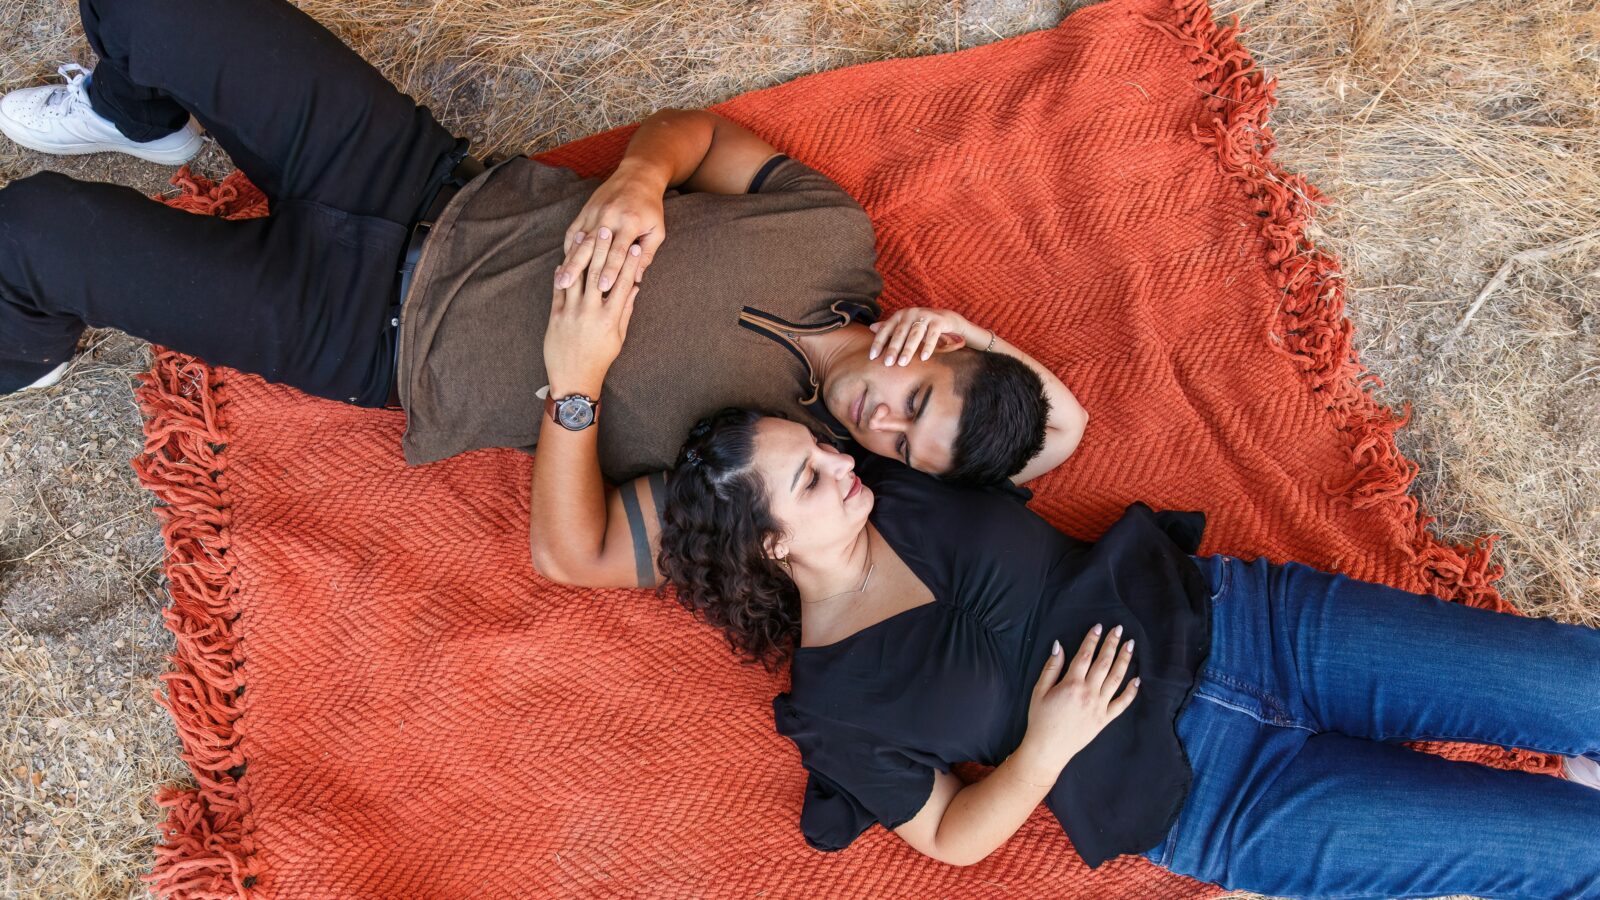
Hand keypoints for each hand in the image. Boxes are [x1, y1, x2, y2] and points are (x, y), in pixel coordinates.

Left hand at [543, 228, 642, 396]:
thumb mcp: (618, 337)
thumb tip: (634, 287)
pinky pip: (559, 288)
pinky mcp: (555, 315)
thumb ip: (625, 310)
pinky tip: (566, 257)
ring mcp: (571, 312)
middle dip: (604, 250)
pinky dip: (563, 272)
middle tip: (608, 230)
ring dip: (581, 255)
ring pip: (577, 277)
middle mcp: (590, 312)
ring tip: (585, 235)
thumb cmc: (600, 359)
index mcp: (610, 318)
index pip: (622, 284)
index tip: (636, 247)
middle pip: (598, 274)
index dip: (630, 264)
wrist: (573, 378)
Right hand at [555, 161, 666, 292]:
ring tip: (561, 280)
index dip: (610, 270)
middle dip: (579, 268)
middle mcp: (609, 217)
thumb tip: (636, 280)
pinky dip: (568, 247)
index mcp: (629, 223)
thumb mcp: (657, 230)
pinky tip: (564, 263)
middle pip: (592, 247)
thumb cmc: (650, 208)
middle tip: (567, 286)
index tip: (603, 288)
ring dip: (569, 261)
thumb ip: (647, 254)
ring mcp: (595, 213)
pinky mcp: (585, 210)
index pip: (618, 251)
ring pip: (579, 241)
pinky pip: (574, 231)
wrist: (637, 176)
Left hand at [867, 308, 979, 366]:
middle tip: (887, 363)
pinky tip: (924, 358)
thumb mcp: (905, 325)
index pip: (886, 329)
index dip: (878, 342)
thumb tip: (871, 328)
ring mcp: (925, 316)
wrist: (946, 318)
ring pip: (915, 334)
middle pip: (899, 333)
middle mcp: (910, 313)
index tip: (872, 357)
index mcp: (899, 315)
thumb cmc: (921, 324)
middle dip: (893, 348)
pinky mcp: (938, 321)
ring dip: (908, 349)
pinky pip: (932, 335)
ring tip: (902, 363)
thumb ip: (890, 327)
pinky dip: (928, 347)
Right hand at [1011, 625, 1138, 785]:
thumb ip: (1051, 667)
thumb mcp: (1039, 690)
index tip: (1099, 627)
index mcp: (1071, 684)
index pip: (1085, 656)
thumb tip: (1059, 646)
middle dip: (1112, 644)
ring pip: (1116, 679)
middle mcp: (1089, 693)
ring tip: (1130, 646)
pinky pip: (1122, 704)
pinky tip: (1137, 680)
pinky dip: (1131, 692)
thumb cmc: (1040, 719)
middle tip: (1119, 630)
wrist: (1048, 748)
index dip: (1092, 640)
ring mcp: (1099, 707)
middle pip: (1104, 663)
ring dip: (1124, 660)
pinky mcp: (1104, 719)